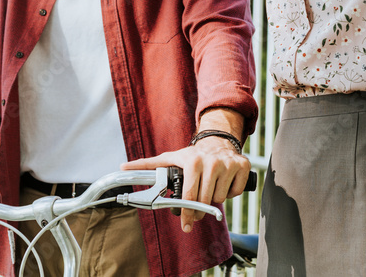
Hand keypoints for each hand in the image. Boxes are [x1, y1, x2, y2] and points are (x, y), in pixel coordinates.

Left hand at [122, 138, 250, 232]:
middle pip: (205, 200)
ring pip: (220, 198)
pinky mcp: (243, 166)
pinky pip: (235, 192)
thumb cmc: (191, 155)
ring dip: (215, 198)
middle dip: (200, 209)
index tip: (186, 224)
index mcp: (193, 161)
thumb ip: (147, 165)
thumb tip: (123, 168)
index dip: (188, 213)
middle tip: (198, 210)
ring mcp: (228, 164)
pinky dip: (230, 192)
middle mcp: (212, 162)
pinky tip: (224, 182)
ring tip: (210, 187)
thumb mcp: (170, 158)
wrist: (217, 141)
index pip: (190, 195)